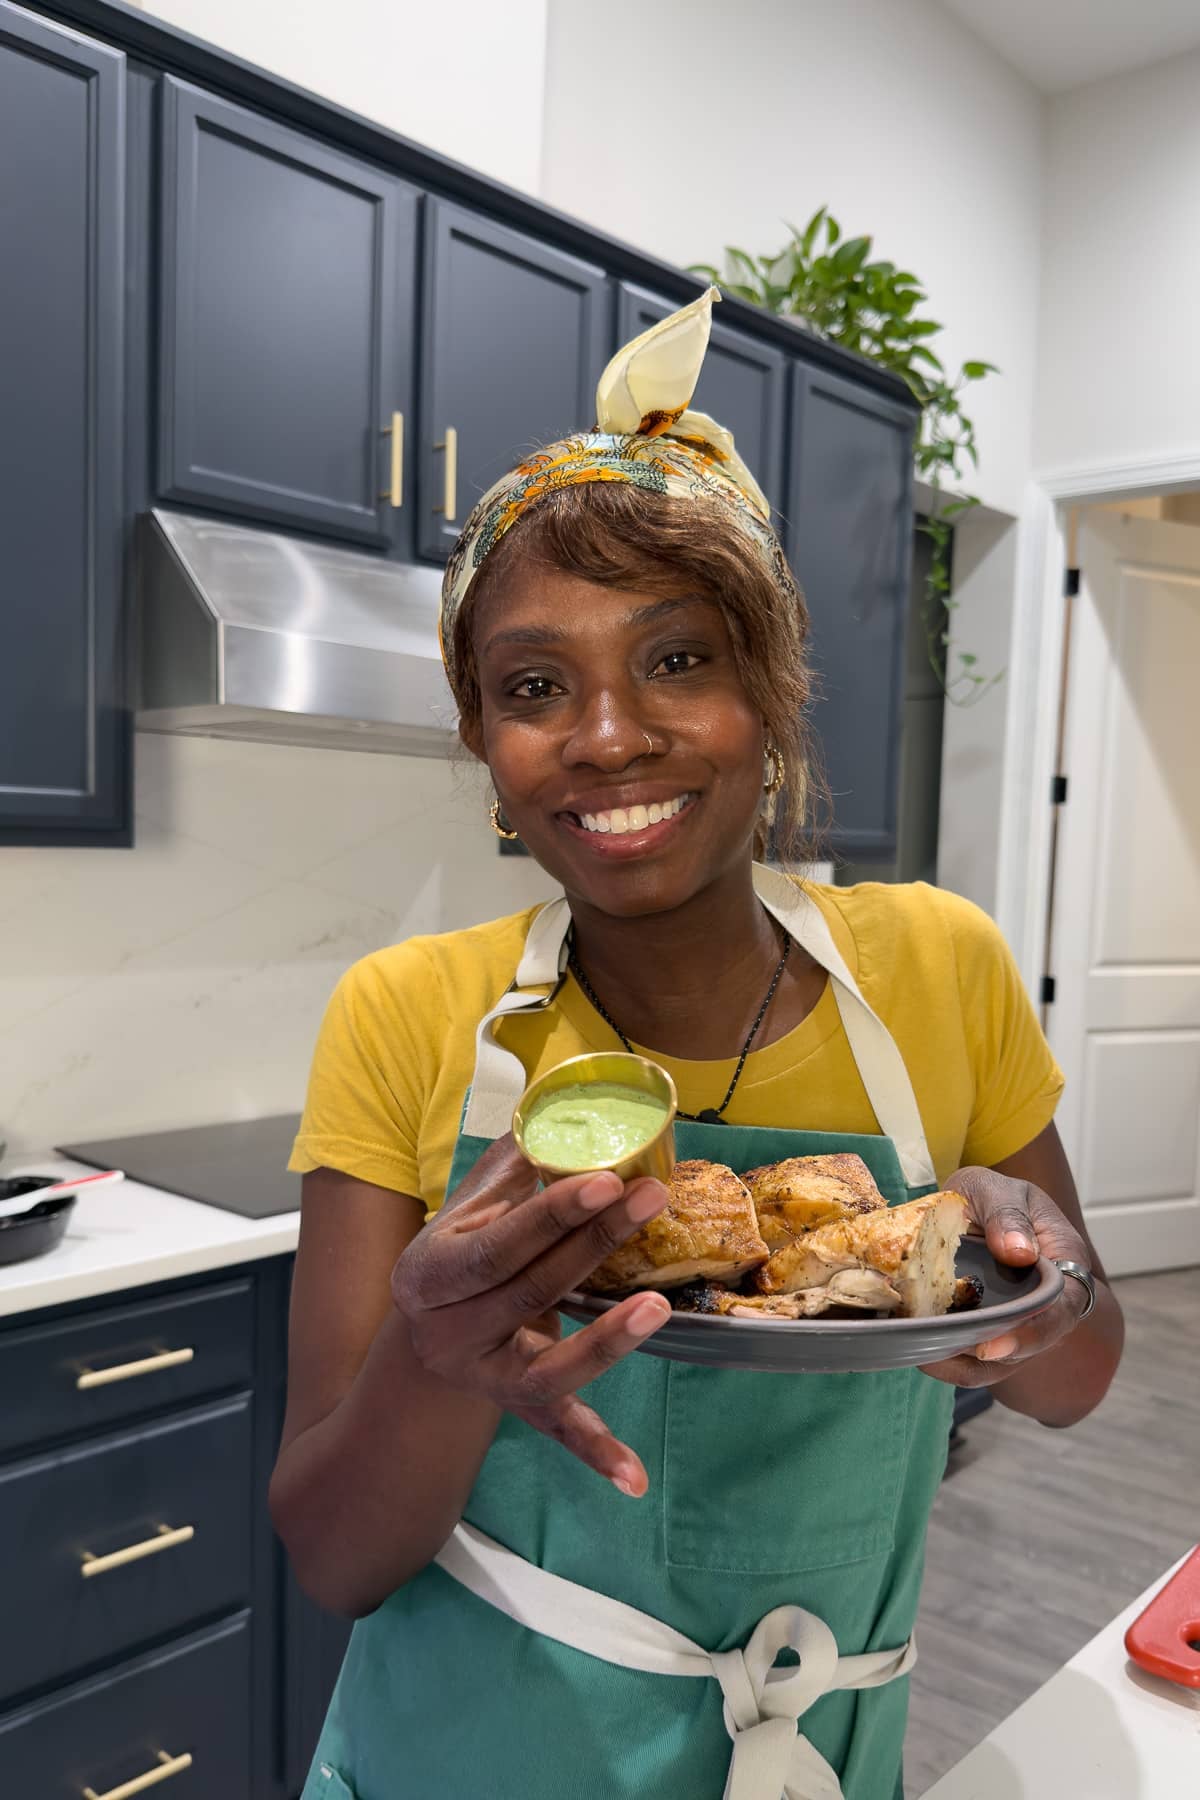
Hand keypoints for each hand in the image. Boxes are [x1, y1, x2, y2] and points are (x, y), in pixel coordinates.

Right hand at [391, 1135, 671, 1495]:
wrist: (421, 1340)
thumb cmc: (457, 1255)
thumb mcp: (464, 1210)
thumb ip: (510, 1168)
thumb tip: (563, 1112)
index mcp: (430, 1272)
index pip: (497, 1244)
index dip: (552, 1213)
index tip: (605, 1177)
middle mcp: (449, 1332)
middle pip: (532, 1290)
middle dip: (596, 1242)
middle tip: (653, 1196)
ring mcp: (483, 1377)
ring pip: (547, 1365)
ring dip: (606, 1339)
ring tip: (658, 1306)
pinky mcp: (517, 1409)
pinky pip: (558, 1431)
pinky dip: (596, 1454)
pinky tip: (635, 1478)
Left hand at [920, 1165, 1091, 1387]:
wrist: (972, 1209)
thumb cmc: (992, 1198)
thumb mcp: (997, 1190)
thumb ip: (1008, 1215)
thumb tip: (1019, 1252)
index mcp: (1063, 1263)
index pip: (1061, 1308)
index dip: (1032, 1332)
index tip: (993, 1344)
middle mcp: (1047, 1303)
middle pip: (1030, 1345)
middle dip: (990, 1354)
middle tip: (947, 1350)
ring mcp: (1018, 1322)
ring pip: (998, 1361)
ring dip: (963, 1361)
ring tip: (925, 1351)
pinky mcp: (988, 1333)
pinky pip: (973, 1361)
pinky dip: (948, 1360)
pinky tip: (920, 1348)